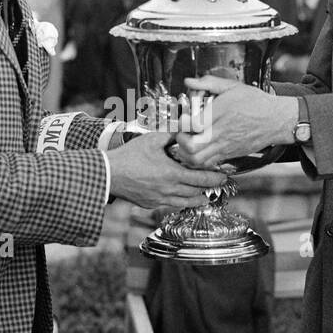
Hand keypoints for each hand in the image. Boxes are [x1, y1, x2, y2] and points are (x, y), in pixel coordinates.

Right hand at [107, 129, 227, 211]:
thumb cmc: (129, 155)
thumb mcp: (152, 139)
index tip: (224, 177)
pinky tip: (184, 198)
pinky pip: (171, 205)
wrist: (109, 174)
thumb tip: (186, 126)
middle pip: (197, 192)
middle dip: (210, 189)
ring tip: (205, 196)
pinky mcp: (151, 204)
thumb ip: (172, 134)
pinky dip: (182, 202)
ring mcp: (160, 199)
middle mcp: (169, 190)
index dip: (215, 179)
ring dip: (198, 199)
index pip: (201, 179)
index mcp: (172, 173)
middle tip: (218, 184)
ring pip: (186, 203)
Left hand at [172, 75, 298, 168]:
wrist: (277, 120)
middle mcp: (221, 132)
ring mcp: (225, 146)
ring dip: (186, 152)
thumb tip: (189, 81)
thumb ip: (209, 83)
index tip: (182, 117)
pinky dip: (198, 160)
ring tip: (188, 142)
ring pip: (198, 160)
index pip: (193, 124)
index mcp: (220, 113)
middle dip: (180, 140)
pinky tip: (198, 149)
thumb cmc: (256, 102)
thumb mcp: (233, 87)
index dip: (182, 123)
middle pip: (192, 146)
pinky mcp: (229, 155)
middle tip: (181, 132)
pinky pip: (208, 164)